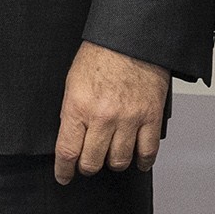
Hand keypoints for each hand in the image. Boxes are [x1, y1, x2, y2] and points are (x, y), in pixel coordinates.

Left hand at [54, 42, 168, 183]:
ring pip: (119, 161)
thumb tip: (70, 139)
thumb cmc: (101, 55)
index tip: (64, 175)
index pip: (67, 152)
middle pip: (92, 163)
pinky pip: (147, 152)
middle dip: (87, 166)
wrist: (131, 37)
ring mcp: (129, 119)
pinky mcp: (150, 117)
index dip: (64, 170)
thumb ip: (72, 113)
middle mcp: (103, 116)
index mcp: (79, 106)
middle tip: (88, 161)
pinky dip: (142, 161)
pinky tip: (137, 159)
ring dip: (113, 162)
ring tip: (112, 154)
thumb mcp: (73, 82)